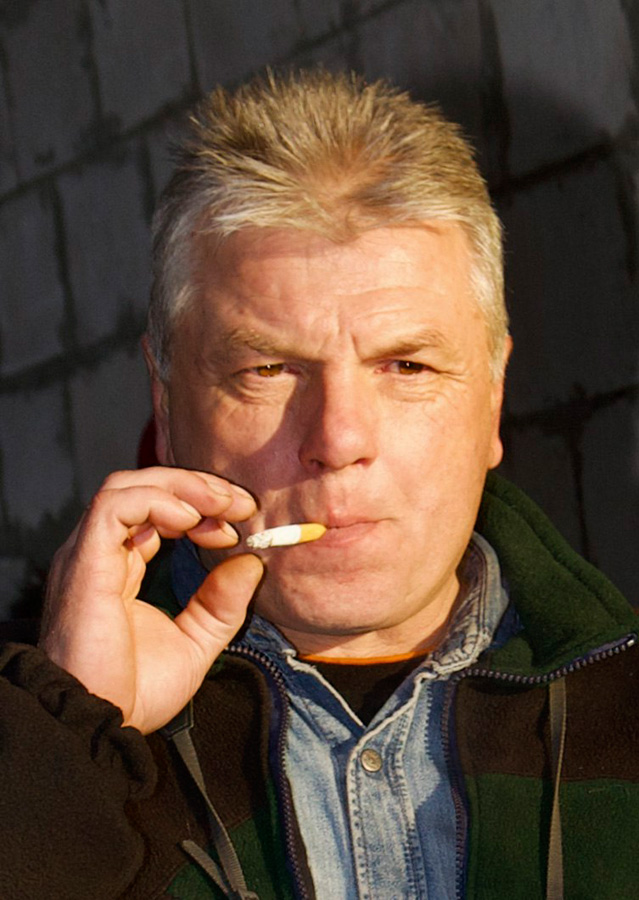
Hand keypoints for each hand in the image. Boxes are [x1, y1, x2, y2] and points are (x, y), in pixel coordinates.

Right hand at [40, 467, 262, 733]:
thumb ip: (221, 602)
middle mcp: (100, 553)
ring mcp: (88, 554)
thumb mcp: (195, 642)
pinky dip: (158, 501)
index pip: (157, 511)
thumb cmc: (133, 692)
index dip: (202, 506)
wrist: (98, 724)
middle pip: (144, 488)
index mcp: (120, 567)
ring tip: (221, 506)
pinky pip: (115, 506)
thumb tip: (253, 562)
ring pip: (127, 486)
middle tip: (241, 504)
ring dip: (182, 487)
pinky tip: (192, 519)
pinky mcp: (84, 561)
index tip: (241, 521)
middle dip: (199, 487)